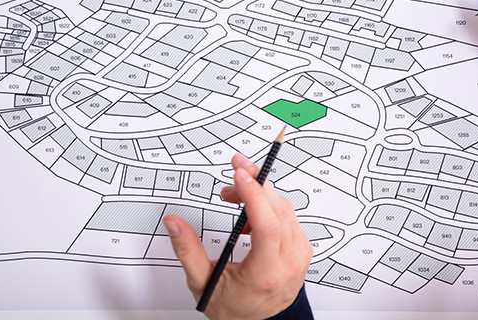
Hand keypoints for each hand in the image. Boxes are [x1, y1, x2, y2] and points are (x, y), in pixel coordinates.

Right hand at [163, 153, 312, 319]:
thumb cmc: (233, 308)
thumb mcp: (203, 283)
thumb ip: (187, 251)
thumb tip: (175, 224)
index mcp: (265, 274)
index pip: (268, 226)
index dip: (255, 195)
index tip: (240, 174)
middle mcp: (289, 264)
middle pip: (278, 211)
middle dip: (255, 184)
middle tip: (234, 172)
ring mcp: (300, 256)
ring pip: (286, 210)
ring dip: (260, 194)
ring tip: (234, 196)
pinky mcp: (302, 250)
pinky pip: (289, 217)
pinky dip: (270, 206)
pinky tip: (251, 213)